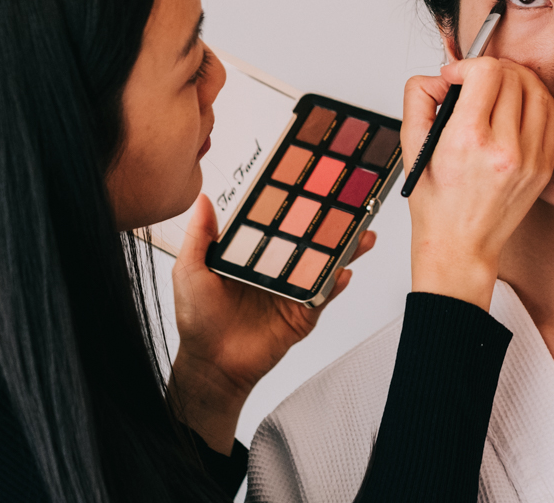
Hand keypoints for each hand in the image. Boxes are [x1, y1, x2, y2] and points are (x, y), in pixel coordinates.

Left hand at [166, 194, 374, 451]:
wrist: (212, 365)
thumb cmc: (197, 320)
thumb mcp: (191, 271)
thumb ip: (200, 236)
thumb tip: (202, 199)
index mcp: (252, 256)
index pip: (278, 226)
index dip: (294, 208)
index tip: (310, 188)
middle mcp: (275, 270)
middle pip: (309, 242)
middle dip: (332, 226)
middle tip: (348, 208)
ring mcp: (291, 291)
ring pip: (324, 266)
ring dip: (345, 250)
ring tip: (362, 235)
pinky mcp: (302, 315)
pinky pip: (324, 296)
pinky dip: (337, 284)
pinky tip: (344, 272)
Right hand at [403, 56, 553, 310]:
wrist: (461, 245)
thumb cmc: (436, 202)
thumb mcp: (411, 146)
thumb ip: (419, 98)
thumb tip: (440, 76)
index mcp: (468, 140)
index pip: (486, 72)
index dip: (468, 64)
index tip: (456, 77)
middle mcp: (504, 148)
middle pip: (512, 76)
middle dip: (490, 69)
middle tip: (474, 81)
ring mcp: (530, 158)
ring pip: (537, 90)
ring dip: (515, 80)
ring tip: (497, 89)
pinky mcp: (545, 165)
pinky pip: (550, 114)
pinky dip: (534, 100)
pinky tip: (517, 106)